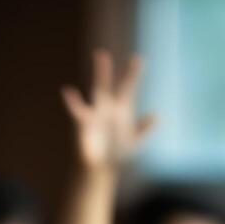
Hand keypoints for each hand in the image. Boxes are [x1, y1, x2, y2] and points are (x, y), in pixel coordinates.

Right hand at [61, 50, 155, 171]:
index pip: (127, 88)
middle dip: (106, 71)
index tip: (138, 58)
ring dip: (99, 75)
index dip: (132, 74)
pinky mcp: (83, 124)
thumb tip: (156, 116)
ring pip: (97, 91)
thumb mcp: (134, 142)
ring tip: (95, 60)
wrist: (100, 170)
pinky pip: (77, 111)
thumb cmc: (116, 155)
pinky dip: (72, 102)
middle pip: (108, 85)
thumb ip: (143, 129)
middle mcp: (107, 107)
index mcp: (121, 109)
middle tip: (102, 53)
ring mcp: (95, 114)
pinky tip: (68, 91)